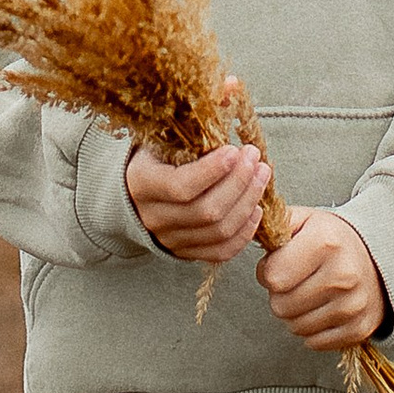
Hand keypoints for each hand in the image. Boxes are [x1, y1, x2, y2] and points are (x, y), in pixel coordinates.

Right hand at [126, 135, 270, 264]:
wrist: (132, 194)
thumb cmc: (152, 161)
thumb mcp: (159, 143)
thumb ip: (188, 140)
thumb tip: (230, 140)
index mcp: (141, 184)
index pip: (180, 186)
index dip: (213, 171)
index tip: (234, 151)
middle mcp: (153, 217)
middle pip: (207, 211)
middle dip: (239, 183)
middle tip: (255, 160)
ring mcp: (169, 239)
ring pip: (219, 231)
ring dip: (248, 202)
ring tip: (260, 177)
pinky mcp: (185, 253)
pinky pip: (221, 251)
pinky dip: (245, 232)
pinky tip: (255, 209)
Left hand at [259, 208, 387, 351]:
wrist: (380, 259)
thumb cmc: (333, 241)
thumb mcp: (304, 220)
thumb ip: (273, 225)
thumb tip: (245, 230)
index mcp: (326, 243)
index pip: (272, 277)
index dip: (267, 271)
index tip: (280, 264)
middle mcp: (342, 275)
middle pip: (280, 306)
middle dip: (280, 294)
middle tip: (295, 281)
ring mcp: (353, 305)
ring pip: (295, 327)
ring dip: (295, 314)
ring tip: (309, 294)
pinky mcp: (359, 329)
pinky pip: (314, 343)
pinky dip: (313, 330)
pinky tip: (322, 309)